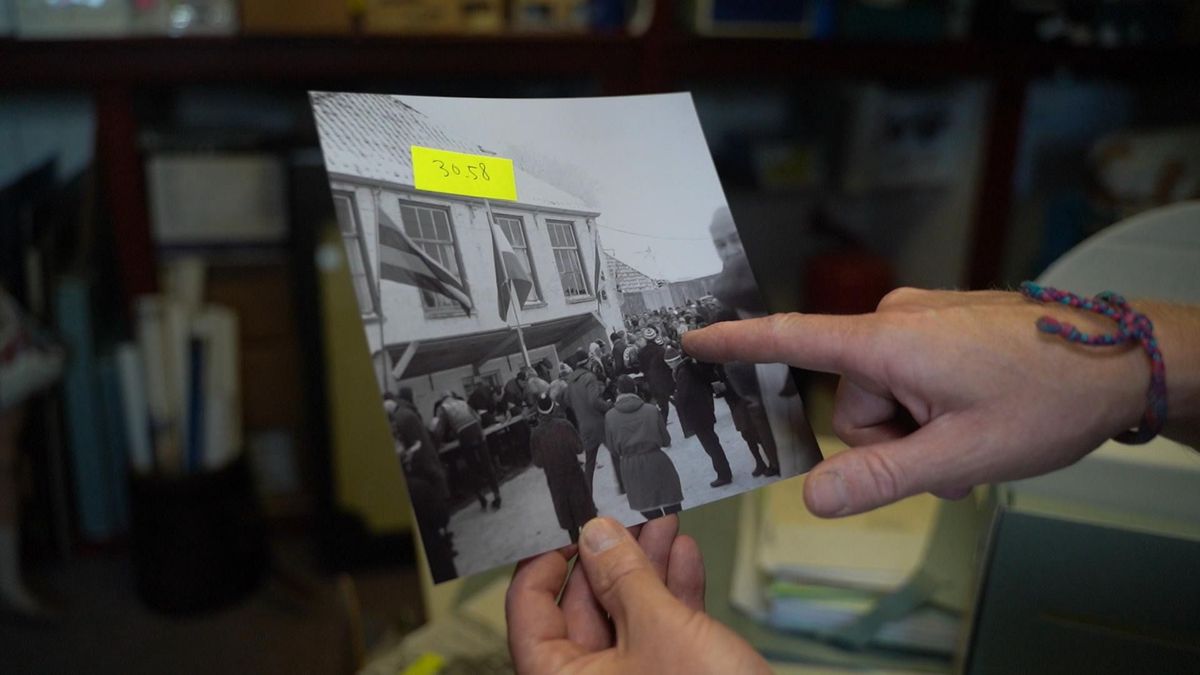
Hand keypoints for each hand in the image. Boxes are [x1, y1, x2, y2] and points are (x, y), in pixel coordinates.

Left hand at [506, 516, 768, 674]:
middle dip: (610, 555)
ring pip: (626, 615)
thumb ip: (623, 575)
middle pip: (582, 606)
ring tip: (662, 521)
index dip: (545, 560)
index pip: (528, 609)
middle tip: (627, 512)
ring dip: (646, 566)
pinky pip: (659, 632)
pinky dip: (672, 594)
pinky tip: (686, 555)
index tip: (570, 522)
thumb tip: (594, 533)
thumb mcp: (658, 627)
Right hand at [683, 289, 1197, 516]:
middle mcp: (896, 319)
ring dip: (916, 427)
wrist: (1123, 357)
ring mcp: (921, 318)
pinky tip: (975, 417)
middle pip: (850, 399)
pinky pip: (909, 375)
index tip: (691, 340)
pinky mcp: (941, 323)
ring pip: (883, 394)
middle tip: (949, 452)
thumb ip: (879, 477)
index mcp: (887, 342)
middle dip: (888, 437)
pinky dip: (930, 406)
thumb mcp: (959, 455)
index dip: (736, 344)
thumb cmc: (1047, 398)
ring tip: (972, 436)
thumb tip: (812, 498)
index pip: (790, 339)